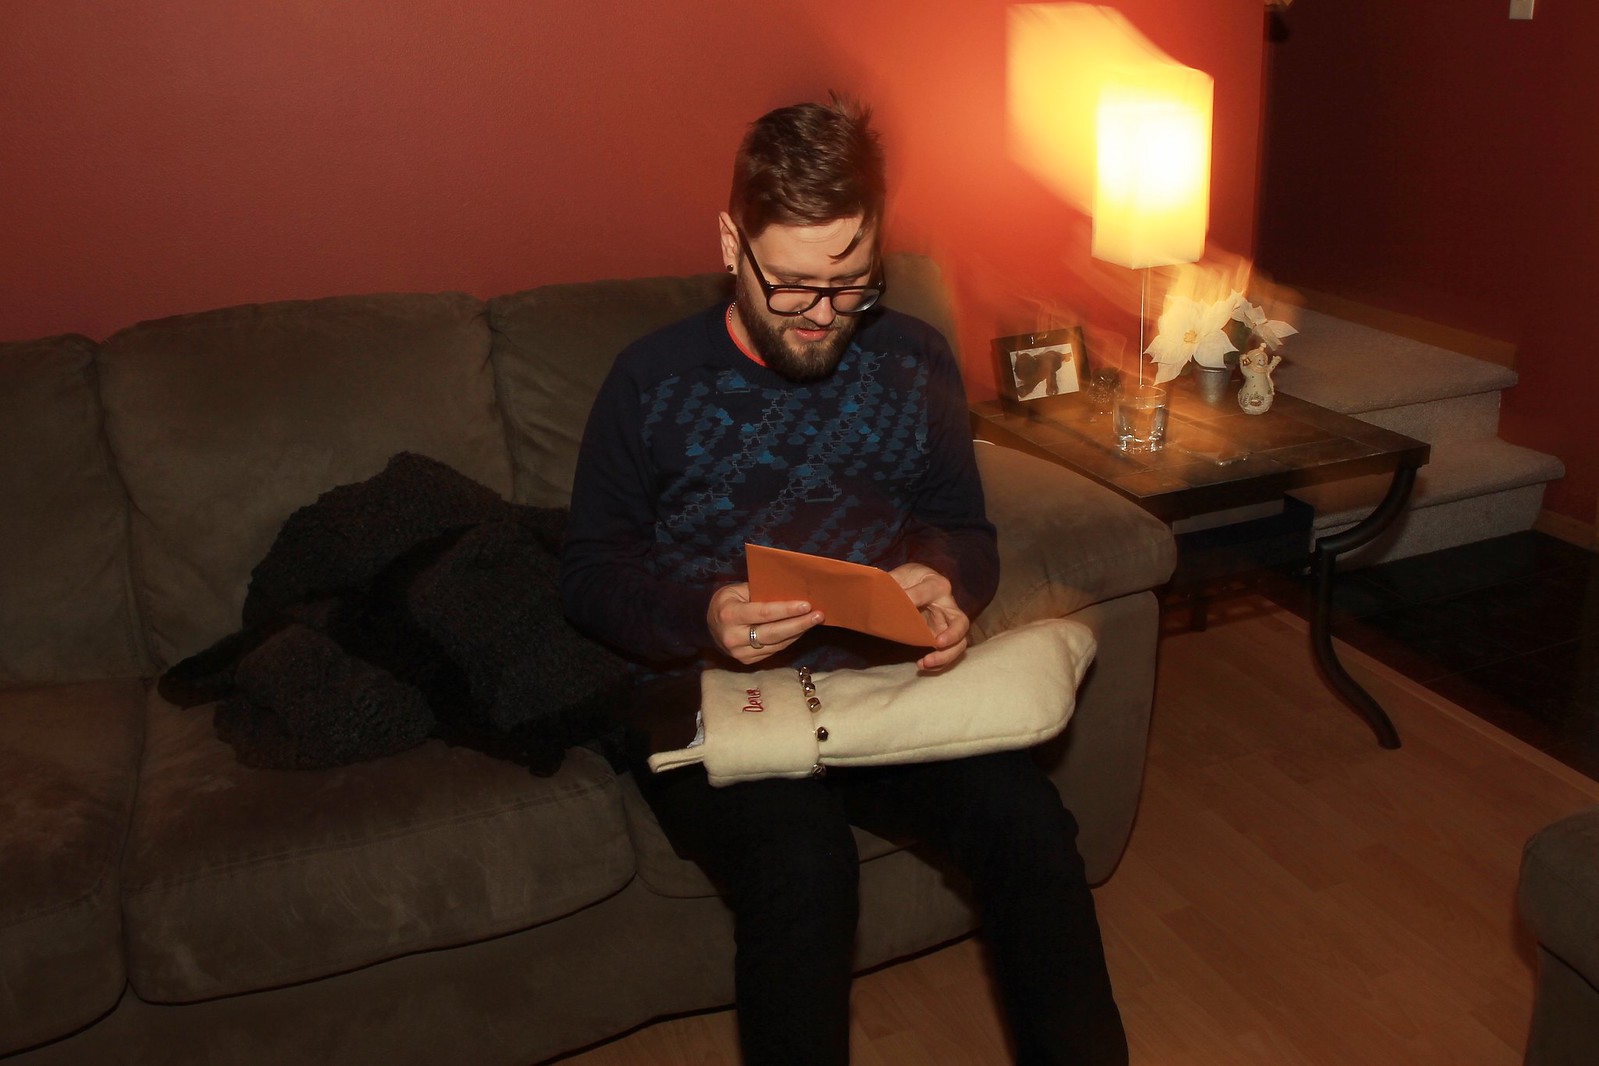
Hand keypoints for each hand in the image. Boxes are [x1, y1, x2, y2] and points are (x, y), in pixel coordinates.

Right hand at [707, 582, 824, 664]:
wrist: (708, 626)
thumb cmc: (727, 602)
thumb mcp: (737, 590)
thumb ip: (760, 592)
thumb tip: (791, 591)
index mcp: (729, 615)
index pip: (762, 613)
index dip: (786, 610)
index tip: (806, 605)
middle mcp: (733, 637)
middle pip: (773, 633)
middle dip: (799, 624)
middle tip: (819, 615)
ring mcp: (740, 653)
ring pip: (776, 644)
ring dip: (798, 632)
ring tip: (815, 621)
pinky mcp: (747, 662)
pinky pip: (774, 651)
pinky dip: (789, 640)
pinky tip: (801, 630)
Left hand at [889, 562, 969, 670]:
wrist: (915, 585)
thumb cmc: (909, 579)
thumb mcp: (901, 575)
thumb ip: (893, 583)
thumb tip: (882, 596)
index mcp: (937, 585)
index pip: (928, 591)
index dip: (914, 598)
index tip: (898, 604)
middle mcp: (948, 606)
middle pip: (961, 623)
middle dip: (953, 635)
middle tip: (937, 644)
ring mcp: (947, 624)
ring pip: (959, 643)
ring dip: (945, 656)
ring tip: (925, 663)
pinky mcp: (941, 638)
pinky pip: (947, 653)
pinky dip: (938, 663)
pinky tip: (921, 665)